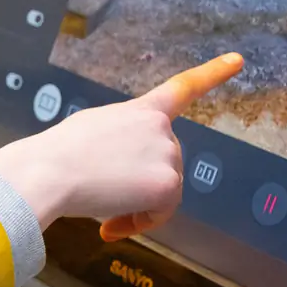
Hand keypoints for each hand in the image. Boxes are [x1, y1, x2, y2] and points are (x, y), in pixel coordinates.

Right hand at [0, 53, 241, 239]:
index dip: (212, 73)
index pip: (182, 88)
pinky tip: (110, 226)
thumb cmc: (57, 155)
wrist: (48, 173)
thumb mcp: (93, 131)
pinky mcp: (167, 184)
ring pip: (163, 191)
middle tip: (105, 201)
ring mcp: (167, 154)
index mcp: (139, 111)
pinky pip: (160, 213)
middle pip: (165, 165)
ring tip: (101, 209)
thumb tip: (123, 175)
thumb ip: (120, 141)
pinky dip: (138, 223)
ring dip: (137, 206)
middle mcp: (160, 128)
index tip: (238, 60)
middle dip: (141, 186)